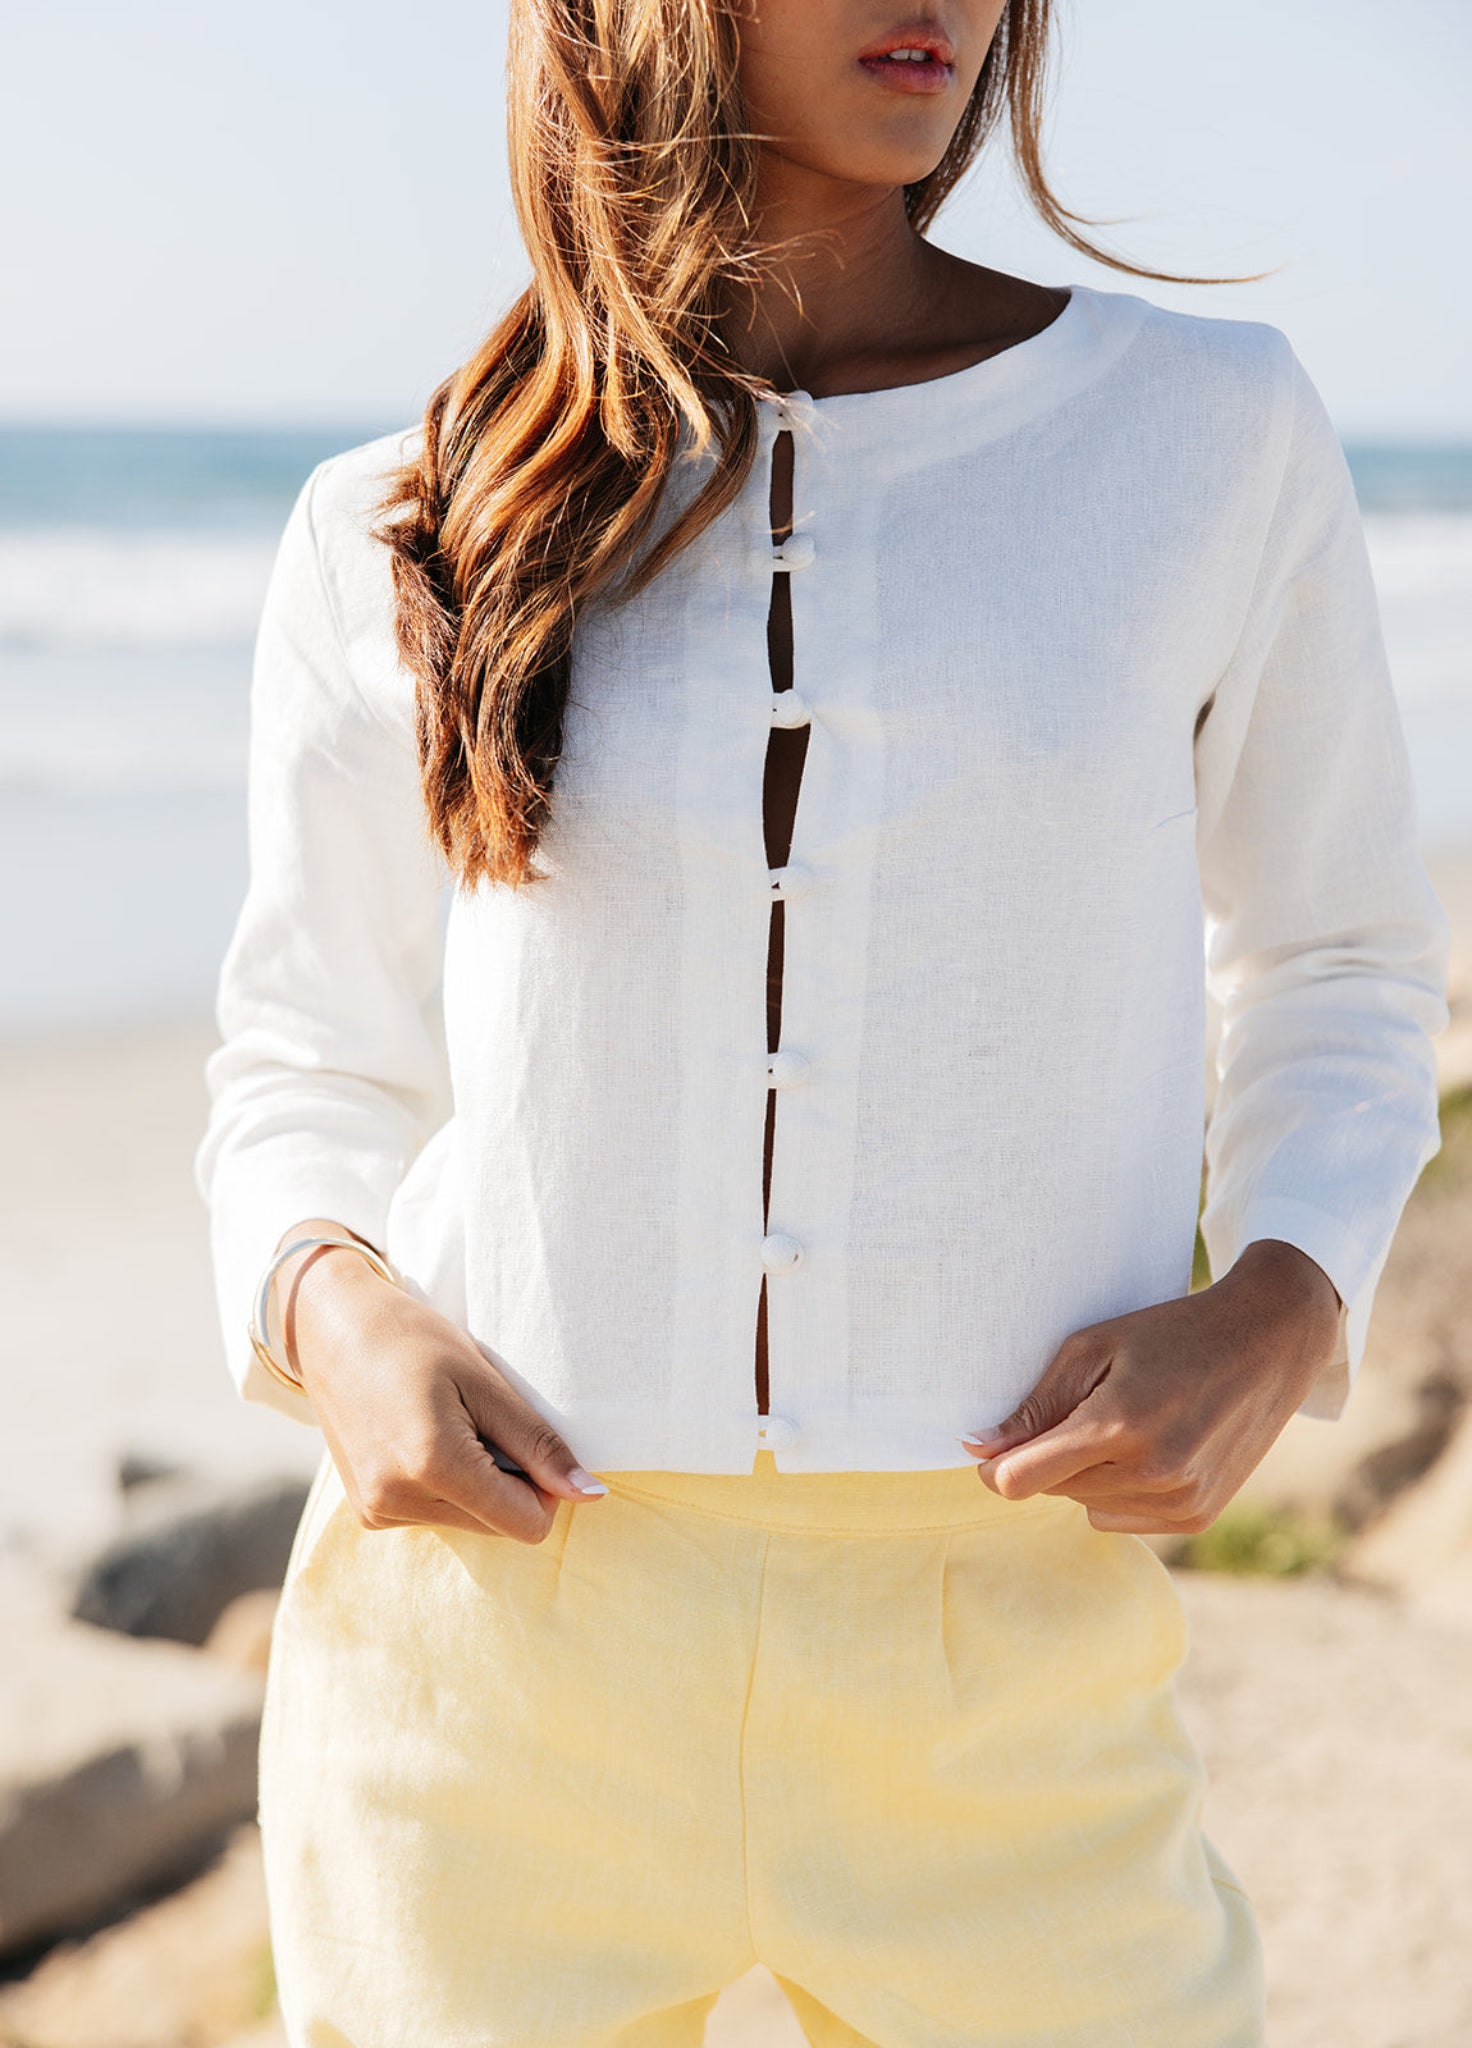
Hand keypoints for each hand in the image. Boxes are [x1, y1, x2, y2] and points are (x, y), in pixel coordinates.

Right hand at [272, 1218, 608, 1543]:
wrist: (332, 1329)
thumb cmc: (414, 1340)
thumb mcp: (486, 1382)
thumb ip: (538, 1444)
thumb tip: (591, 1495)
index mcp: (433, 1466)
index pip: (528, 1524)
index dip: (545, 1486)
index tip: (528, 1439)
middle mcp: (398, 1501)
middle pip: (500, 1527)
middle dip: (509, 1482)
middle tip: (482, 1422)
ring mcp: (377, 1512)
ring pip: (470, 1524)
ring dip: (477, 1484)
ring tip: (447, 1425)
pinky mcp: (367, 1515)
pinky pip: (436, 1517)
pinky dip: (445, 1486)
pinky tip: (422, 1439)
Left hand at [958, 1239, 1343, 1533]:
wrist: (1267, 1343)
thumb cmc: (1170, 1333)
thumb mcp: (1093, 1347)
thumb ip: (1035, 1404)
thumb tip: (976, 1448)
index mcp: (1118, 1425)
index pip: (1020, 1479)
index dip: (994, 1466)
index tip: (993, 1445)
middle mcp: (1153, 1472)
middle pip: (1052, 1489)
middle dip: (1051, 1455)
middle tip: (1088, 1406)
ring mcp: (1180, 1500)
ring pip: (1086, 1506)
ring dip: (1088, 1474)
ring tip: (1128, 1422)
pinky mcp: (1198, 1516)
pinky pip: (1122, 1518)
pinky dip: (1121, 1491)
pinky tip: (1152, 1447)